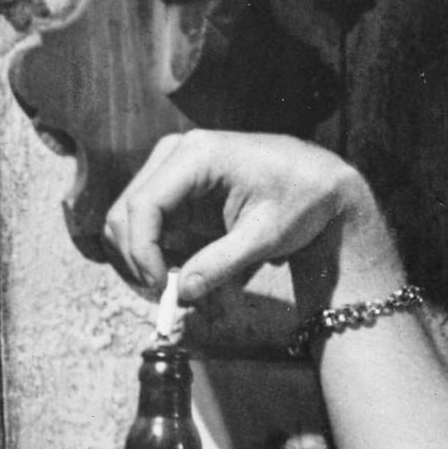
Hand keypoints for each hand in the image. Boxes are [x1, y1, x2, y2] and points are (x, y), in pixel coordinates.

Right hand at [103, 130, 394, 305]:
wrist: (320, 182)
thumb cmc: (300, 201)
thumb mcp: (265, 237)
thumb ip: (221, 264)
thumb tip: (182, 293)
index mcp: (196, 155)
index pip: (144, 205)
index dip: (143, 250)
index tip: (161, 287)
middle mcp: (176, 153)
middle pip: (127, 210)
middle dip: (138, 256)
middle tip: (164, 295)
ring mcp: (173, 166)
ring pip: (132, 216)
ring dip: (144, 255)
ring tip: (176, 285)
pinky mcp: (177, 185)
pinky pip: (151, 220)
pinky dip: (158, 249)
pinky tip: (184, 270)